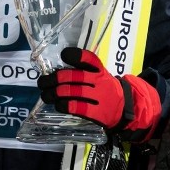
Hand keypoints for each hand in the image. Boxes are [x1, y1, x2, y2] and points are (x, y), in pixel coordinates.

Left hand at [38, 47, 160, 141]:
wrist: (127, 109)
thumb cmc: (105, 90)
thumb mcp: (99, 75)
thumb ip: (81, 70)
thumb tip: (53, 72)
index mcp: (99, 70)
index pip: (88, 58)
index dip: (74, 55)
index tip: (63, 55)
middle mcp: (100, 81)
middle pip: (72, 76)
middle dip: (53, 79)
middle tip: (42, 83)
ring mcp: (100, 97)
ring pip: (72, 92)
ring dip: (54, 93)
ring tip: (46, 95)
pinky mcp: (99, 114)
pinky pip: (78, 108)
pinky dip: (65, 106)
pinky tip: (59, 105)